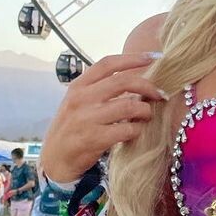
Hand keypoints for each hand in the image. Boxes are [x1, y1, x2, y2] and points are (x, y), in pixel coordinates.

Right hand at [40, 53, 168, 181]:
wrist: (54, 158)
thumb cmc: (72, 127)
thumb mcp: (79, 102)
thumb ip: (99, 89)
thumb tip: (135, 80)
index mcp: (79, 85)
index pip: (108, 63)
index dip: (133, 58)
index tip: (153, 57)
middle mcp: (81, 98)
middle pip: (122, 82)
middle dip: (147, 86)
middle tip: (160, 94)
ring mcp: (86, 118)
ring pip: (128, 106)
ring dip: (145, 111)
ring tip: (147, 115)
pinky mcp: (93, 139)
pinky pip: (126, 130)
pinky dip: (137, 130)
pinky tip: (136, 131)